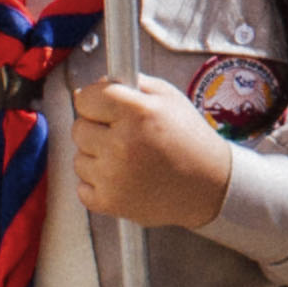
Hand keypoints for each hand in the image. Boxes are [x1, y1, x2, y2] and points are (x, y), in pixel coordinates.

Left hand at [70, 73, 239, 230]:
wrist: (208, 186)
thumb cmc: (189, 140)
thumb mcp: (169, 98)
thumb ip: (133, 84)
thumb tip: (94, 85)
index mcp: (138, 113)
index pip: (86, 98)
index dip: (94, 100)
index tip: (103, 106)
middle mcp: (122, 144)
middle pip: (79, 128)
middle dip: (96, 128)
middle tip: (123, 134)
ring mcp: (113, 176)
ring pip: (79, 158)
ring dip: (97, 157)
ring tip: (127, 159)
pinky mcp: (108, 202)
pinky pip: (82, 186)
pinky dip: (98, 183)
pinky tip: (123, 178)